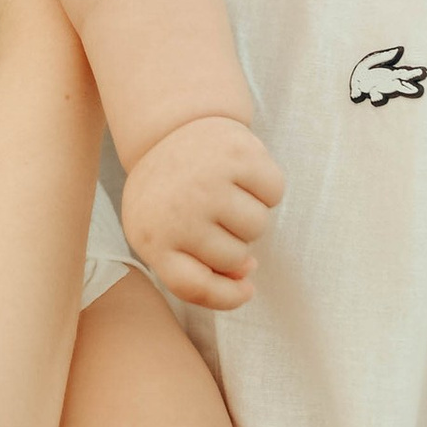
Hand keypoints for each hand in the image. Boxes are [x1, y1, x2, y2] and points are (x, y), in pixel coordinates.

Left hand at [119, 114, 285, 311]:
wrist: (169, 130)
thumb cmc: (169, 194)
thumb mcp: (165, 233)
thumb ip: (198, 265)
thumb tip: (246, 272)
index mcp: (152, 238)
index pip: (195, 286)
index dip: (227, 297)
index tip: (247, 289)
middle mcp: (178, 212)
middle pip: (235, 257)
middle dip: (235, 242)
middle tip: (216, 215)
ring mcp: (207, 181)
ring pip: (257, 227)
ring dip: (251, 215)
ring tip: (226, 193)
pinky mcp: (236, 154)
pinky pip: (274, 193)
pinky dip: (266, 188)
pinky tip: (242, 174)